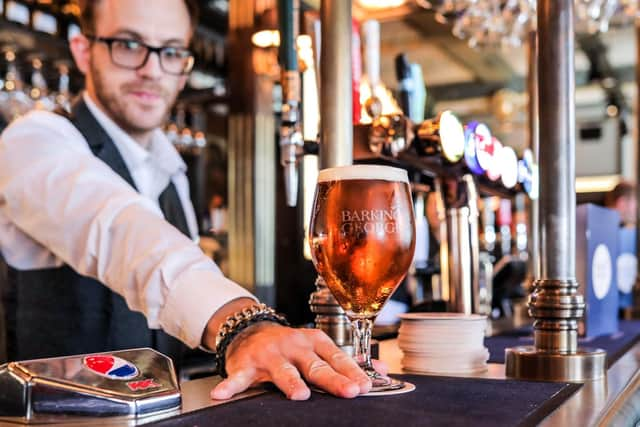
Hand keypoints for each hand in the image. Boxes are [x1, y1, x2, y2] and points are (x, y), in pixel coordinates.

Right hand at [210, 322, 387, 400]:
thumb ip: (346, 362)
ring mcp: (270, 355)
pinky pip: (239, 377)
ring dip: (291, 382)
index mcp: (314, 342)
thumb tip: (381, 372)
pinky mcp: (247, 364)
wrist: (250, 330)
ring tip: (299, 395)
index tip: (366, 386)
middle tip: (349, 391)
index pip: (337, 358)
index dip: (352, 372)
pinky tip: (223, 394)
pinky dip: (232, 385)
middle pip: (316, 366)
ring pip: (283, 371)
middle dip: (333, 379)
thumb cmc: (291, 346)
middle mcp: (294, 346)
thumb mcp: (318, 348)